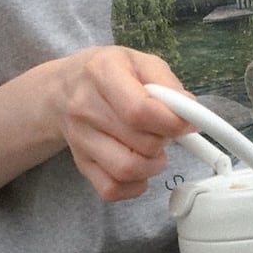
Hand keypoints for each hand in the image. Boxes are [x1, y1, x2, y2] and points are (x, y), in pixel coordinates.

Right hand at [55, 46, 193, 200]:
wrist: (63, 90)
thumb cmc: (109, 74)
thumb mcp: (140, 62)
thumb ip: (168, 84)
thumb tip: (190, 113)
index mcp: (102, 74)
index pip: (140, 111)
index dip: (172, 123)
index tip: (186, 123)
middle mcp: (85, 107)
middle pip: (139, 143)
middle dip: (164, 141)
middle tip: (165, 132)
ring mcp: (80, 139)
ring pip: (126, 170)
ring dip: (153, 166)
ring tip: (155, 151)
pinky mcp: (81, 164)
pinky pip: (111, 189)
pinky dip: (134, 186)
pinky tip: (141, 169)